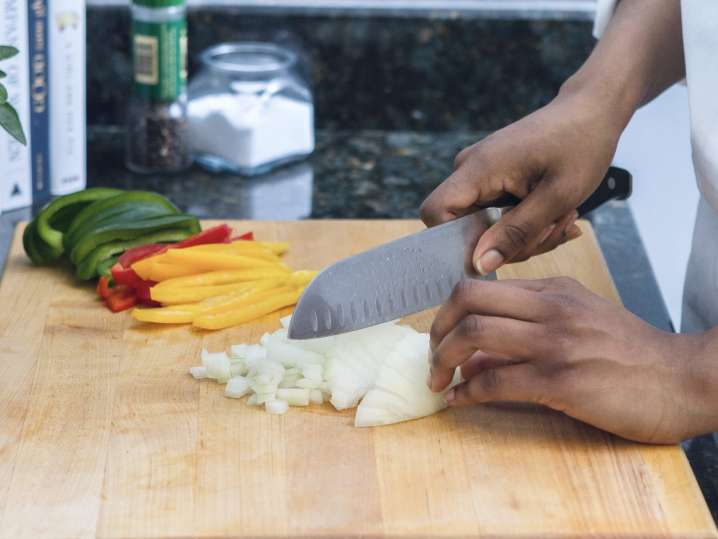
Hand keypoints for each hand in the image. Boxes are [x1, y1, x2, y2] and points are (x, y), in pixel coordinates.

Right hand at [420, 89, 622, 274]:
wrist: (592, 110)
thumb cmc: (580, 144)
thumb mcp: (556, 197)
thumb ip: (515, 233)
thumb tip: (479, 265)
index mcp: (479, 168)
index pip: (435, 213)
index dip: (455, 242)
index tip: (496, 252)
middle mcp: (470, 169)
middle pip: (464, 227)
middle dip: (507, 243)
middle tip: (553, 230)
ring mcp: (480, 174)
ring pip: (485, 226)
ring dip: (524, 235)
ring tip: (562, 218)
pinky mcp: (493, 178)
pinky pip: (497, 215)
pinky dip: (525, 223)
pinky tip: (555, 215)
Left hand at [427, 277, 711, 443]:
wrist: (683, 379)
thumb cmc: (630, 353)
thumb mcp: (580, 320)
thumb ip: (529, 327)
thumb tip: (477, 353)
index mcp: (553, 290)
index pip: (480, 285)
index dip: (448, 311)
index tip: (440, 334)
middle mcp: (549, 308)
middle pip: (467, 300)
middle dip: (436, 330)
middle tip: (432, 357)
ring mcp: (554, 342)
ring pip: (474, 334)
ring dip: (443, 361)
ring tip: (438, 381)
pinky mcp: (561, 381)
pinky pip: (494, 381)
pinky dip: (466, 392)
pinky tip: (458, 401)